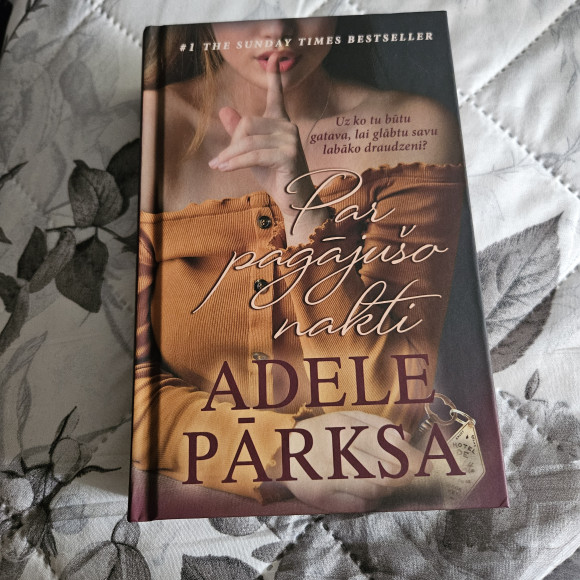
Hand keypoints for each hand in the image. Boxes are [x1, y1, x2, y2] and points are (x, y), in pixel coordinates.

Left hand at [209, 54, 326, 243]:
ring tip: (218, 166)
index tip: (274, 58)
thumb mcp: (253, 153)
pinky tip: (223, 168)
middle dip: (231, 144)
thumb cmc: (275, 176)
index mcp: (281, 122)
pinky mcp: (288, 154)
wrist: (294, 200)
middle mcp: (288, 126)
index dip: (274, 77)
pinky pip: (253, 155)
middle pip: (248, 124)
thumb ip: (240, 134)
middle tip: (220, 161)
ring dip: (229, 156)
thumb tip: (224, 110)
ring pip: (248, 141)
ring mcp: (290, 139)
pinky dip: (235, 162)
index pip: (276, 96)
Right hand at [276, 411, 424, 511]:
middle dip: (403, 474)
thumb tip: (405, 436)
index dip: (408, 456)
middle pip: (384, 471)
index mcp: (344, 429)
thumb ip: (376, 425)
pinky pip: (360, 503)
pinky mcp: (324, 497)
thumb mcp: (344, 419)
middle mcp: (337, 452)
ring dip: (387, 487)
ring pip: (375, 489)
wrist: (281, 452)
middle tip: (411, 474)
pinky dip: (371, 498)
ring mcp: (330, 477)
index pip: (386, 445)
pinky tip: (368, 490)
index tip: (422, 461)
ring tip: (386, 479)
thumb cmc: (319, 433)